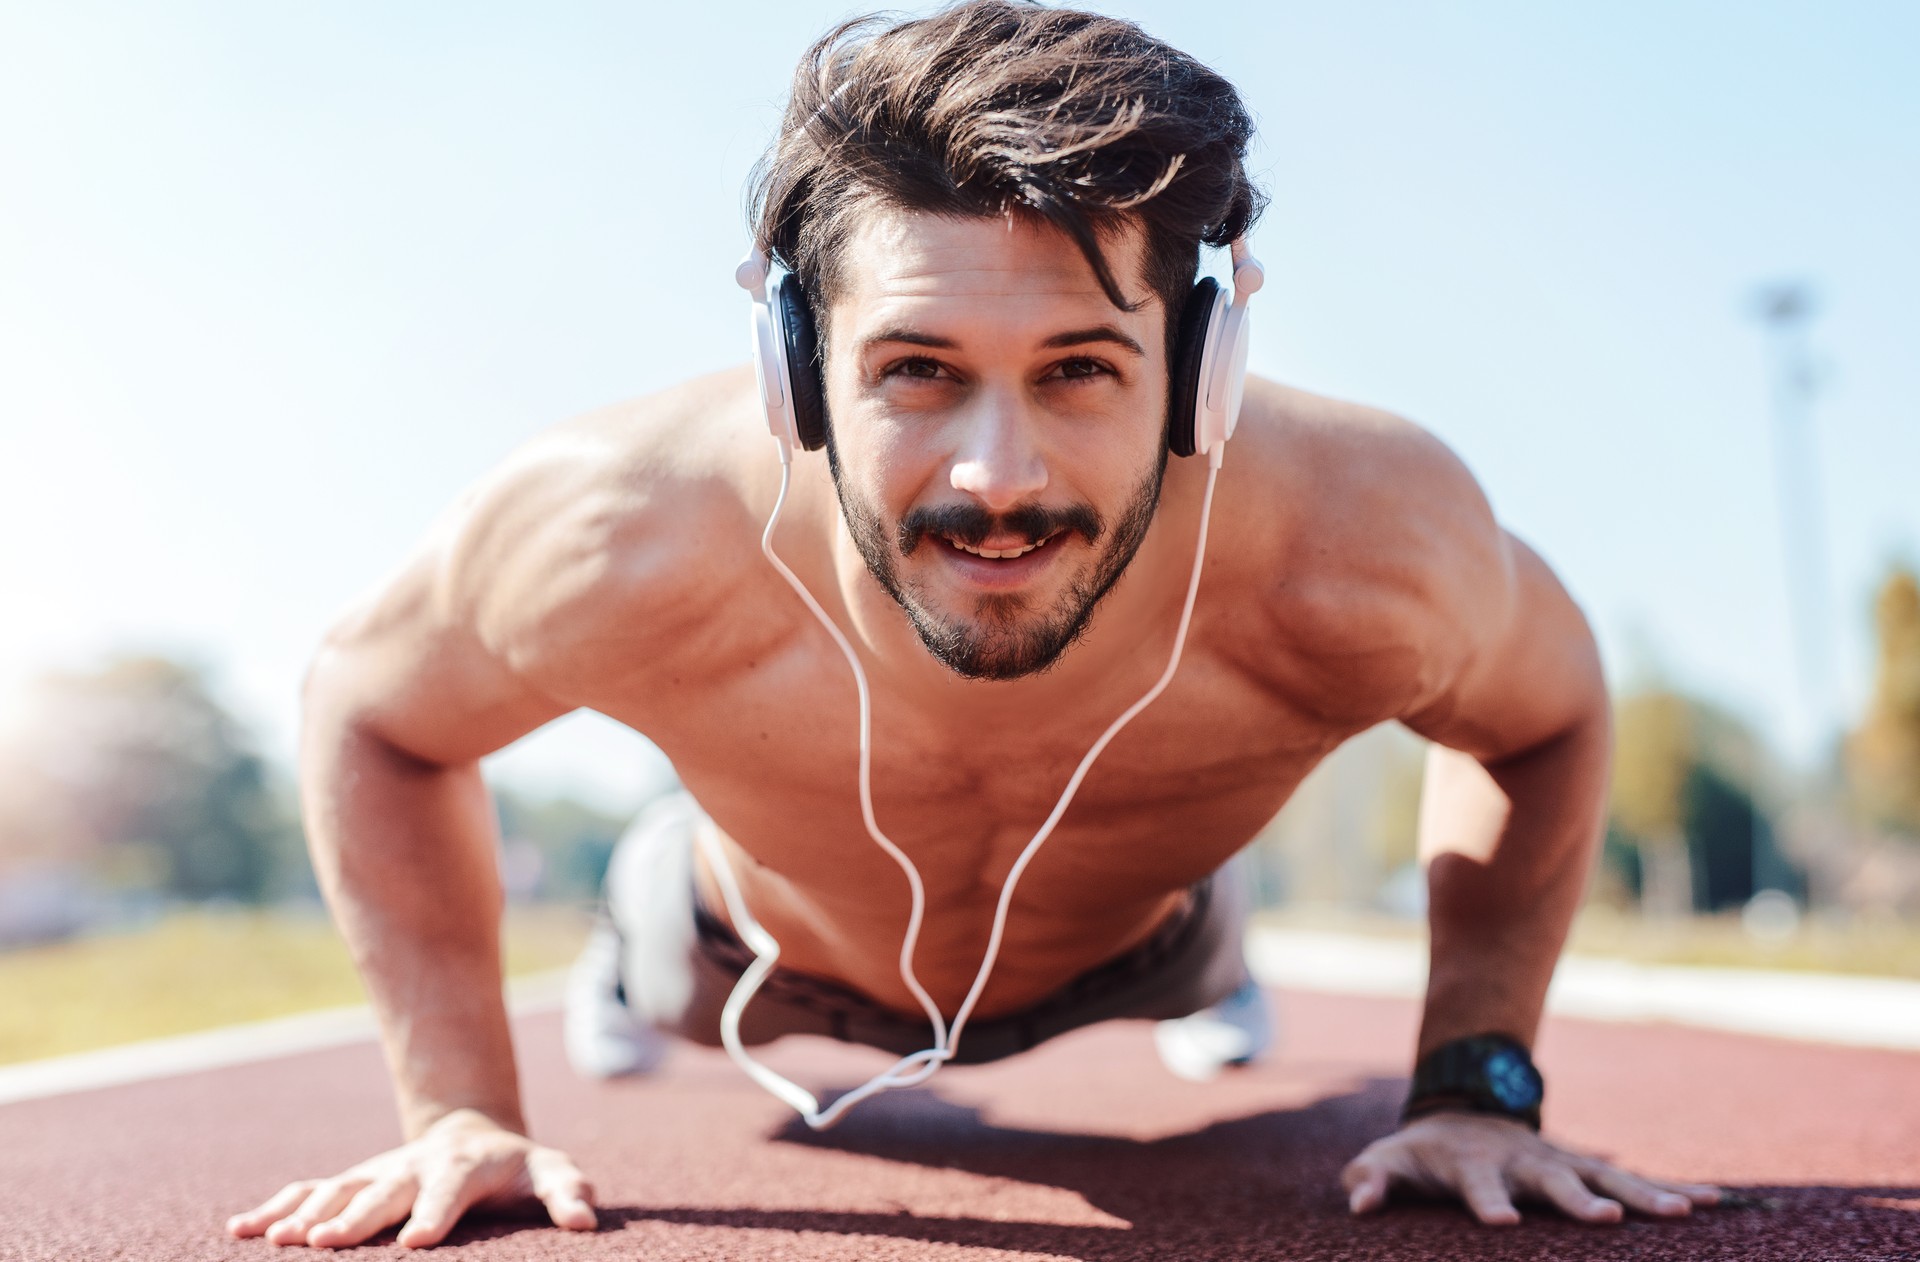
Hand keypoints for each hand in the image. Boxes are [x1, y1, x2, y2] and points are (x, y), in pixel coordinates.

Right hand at [226, 1108, 596, 1248]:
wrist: (473, 1133)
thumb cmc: (517, 1169)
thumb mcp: (550, 1171)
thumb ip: (567, 1191)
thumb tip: (588, 1221)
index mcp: (466, 1166)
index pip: (451, 1189)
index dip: (435, 1212)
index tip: (416, 1242)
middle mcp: (415, 1165)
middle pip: (384, 1189)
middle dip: (356, 1215)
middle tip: (326, 1242)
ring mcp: (379, 1171)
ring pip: (340, 1188)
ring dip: (308, 1213)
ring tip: (281, 1241)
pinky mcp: (353, 1181)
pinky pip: (309, 1190)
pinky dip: (277, 1208)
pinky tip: (241, 1229)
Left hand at [1341, 1111, 1720, 1224]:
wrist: (1460, 1111)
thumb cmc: (1419, 1153)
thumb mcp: (1385, 1161)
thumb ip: (1371, 1180)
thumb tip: (1359, 1204)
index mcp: (1474, 1164)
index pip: (1479, 1186)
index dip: (1488, 1204)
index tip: (1503, 1225)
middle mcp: (1525, 1160)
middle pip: (1553, 1181)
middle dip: (1578, 1198)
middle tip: (1606, 1217)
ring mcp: (1561, 1161)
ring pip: (1607, 1175)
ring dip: (1643, 1194)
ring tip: (1686, 1213)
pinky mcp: (1586, 1166)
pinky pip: (1634, 1178)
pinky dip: (1673, 1188)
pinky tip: (1714, 1203)